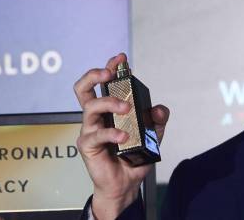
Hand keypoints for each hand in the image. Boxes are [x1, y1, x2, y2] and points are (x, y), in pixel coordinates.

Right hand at [74, 53, 169, 219]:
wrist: (125, 185)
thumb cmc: (133, 158)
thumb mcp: (152, 137)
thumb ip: (156, 121)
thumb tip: (159, 109)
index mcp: (108, 110)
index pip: (103, 83)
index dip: (109, 67)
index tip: (120, 58)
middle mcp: (96, 116)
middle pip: (83, 88)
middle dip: (95, 75)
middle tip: (110, 74)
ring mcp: (90, 129)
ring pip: (90, 106)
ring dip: (109, 102)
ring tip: (126, 107)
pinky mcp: (87, 145)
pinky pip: (96, 134)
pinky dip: (112, 132)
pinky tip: (124, 136)